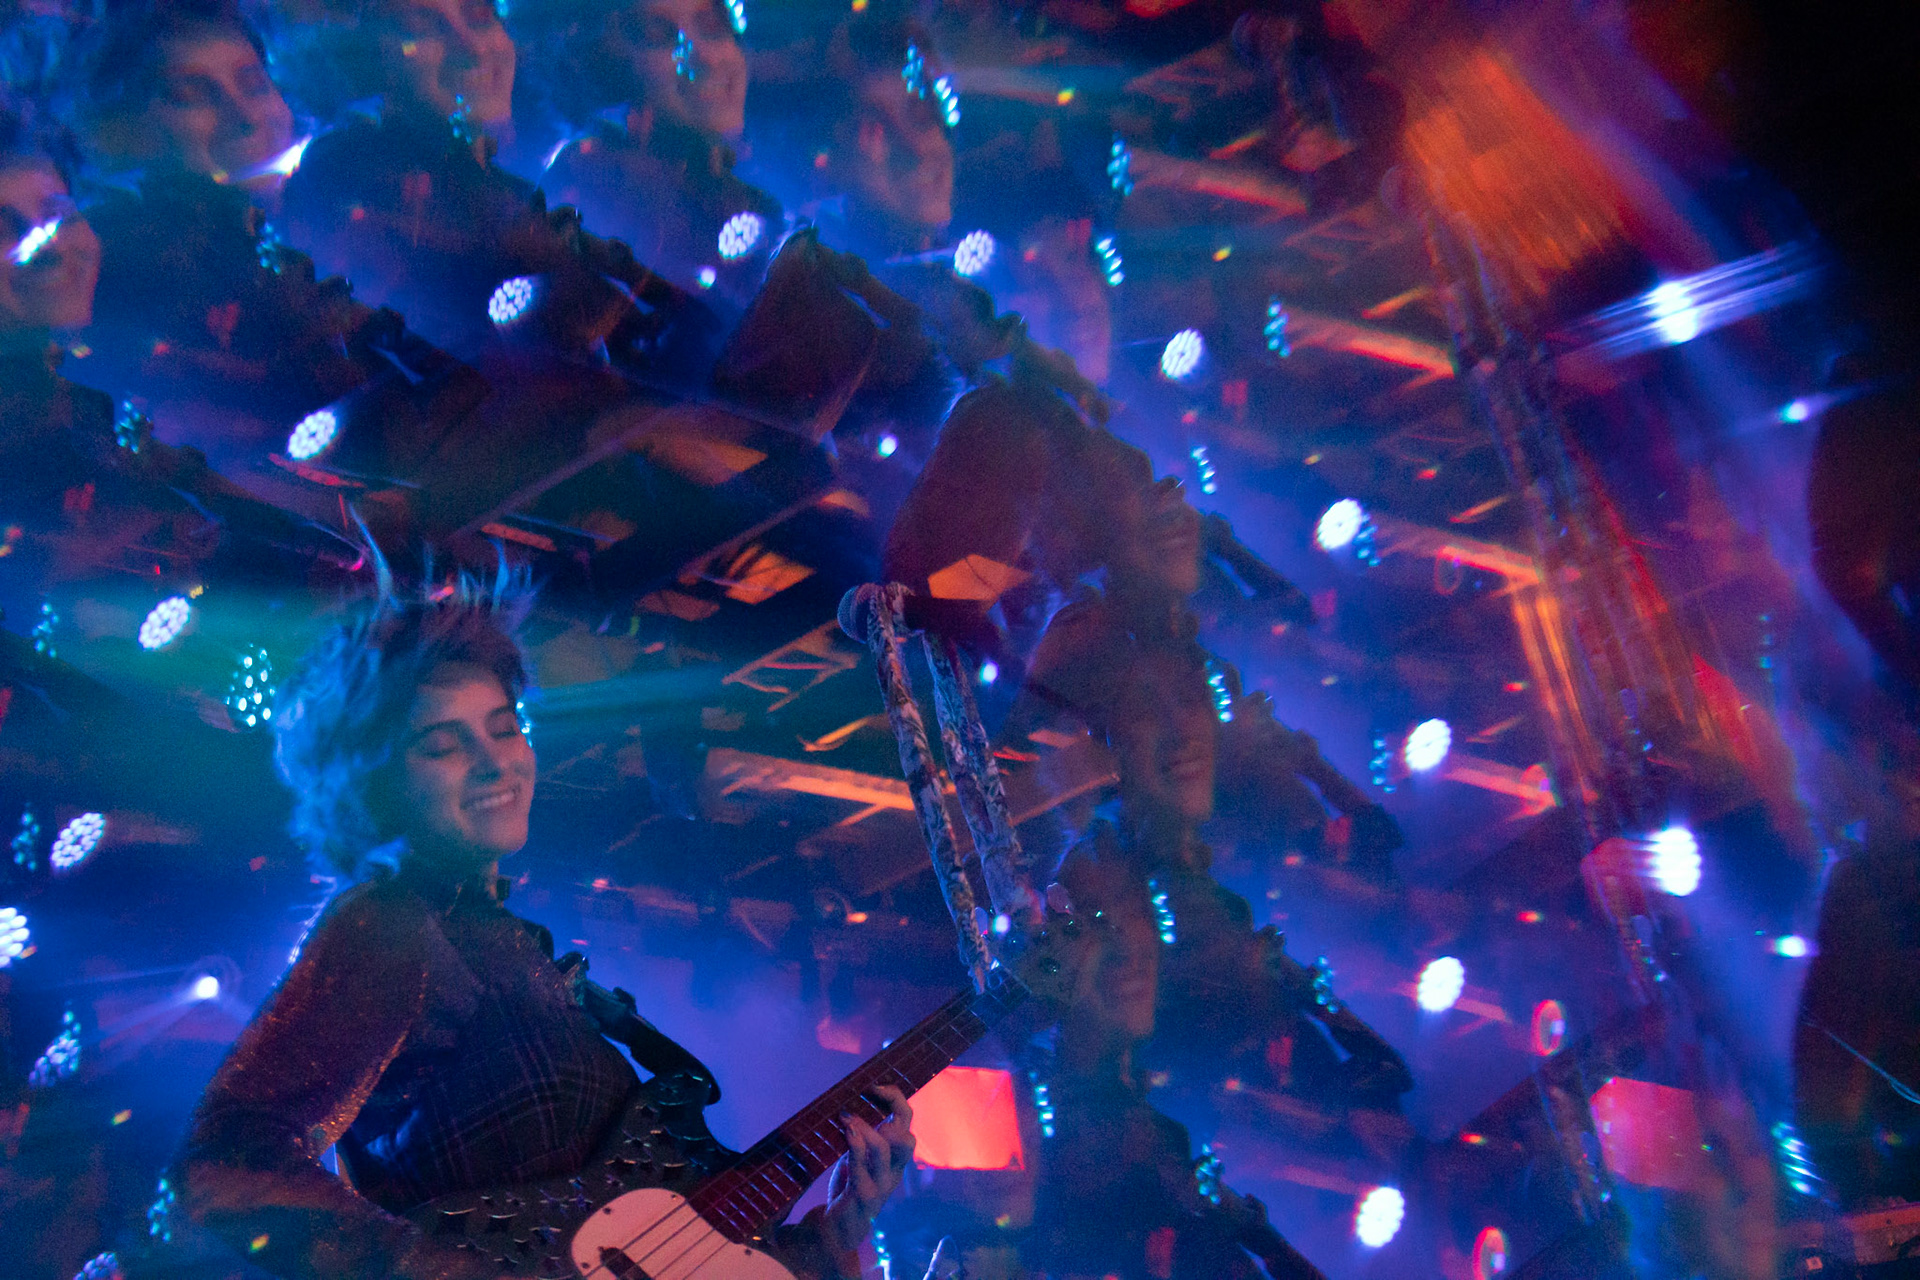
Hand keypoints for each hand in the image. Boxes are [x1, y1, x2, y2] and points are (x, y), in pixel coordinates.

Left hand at [823, 1085, 915, 1257]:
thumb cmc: (849, 1186)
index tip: (874, 1084)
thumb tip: (850, 1102)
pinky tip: (846, 1131)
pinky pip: (863, 1167)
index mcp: (895, 1156)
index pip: (906, 1121)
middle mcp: (894, 1169)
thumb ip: (863, 1135)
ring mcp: (881, 1184)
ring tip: (846, 1116)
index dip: (895, 1098)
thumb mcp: (858, 1156)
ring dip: (865, 1127)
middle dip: (893, 1107)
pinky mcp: (864, 1196)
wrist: (838, 1228)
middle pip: (906, 1134)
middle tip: (870, 1092)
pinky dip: (856, 1145)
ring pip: (885, 1148)